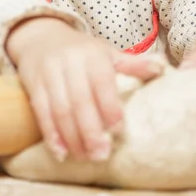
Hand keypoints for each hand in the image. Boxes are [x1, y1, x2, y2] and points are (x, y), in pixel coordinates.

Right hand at [6, 17, 164, 161]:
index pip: (101, 81)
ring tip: (84, 158)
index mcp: (92, 55)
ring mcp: (50, 74)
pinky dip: (51, 134)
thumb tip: (162, 67)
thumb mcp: (106, 52)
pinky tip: (61, 152)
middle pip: (79, 99)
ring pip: (60, 108)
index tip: (118, 130)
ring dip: (72, 136)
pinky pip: (41, 111)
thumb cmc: (81, 50)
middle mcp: (70, 62)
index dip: (109, 105)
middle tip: (102, 154)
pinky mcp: (34, 85)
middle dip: (90, 129)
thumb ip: (133, 63)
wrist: (41, 37)